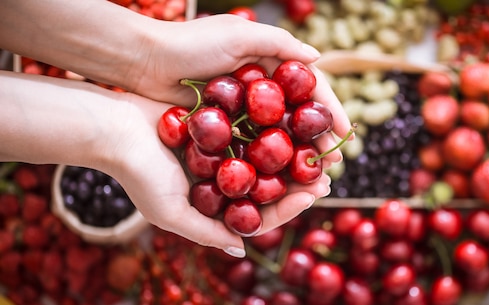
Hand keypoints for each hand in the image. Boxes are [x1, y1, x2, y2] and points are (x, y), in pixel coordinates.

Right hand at [108, 92, 334, 257]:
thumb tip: (241, 252)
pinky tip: (296, 121)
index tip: (310, 197)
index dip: (286, 208)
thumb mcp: (169, 213)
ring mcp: (223, 153)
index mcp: (214, 205)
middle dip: (298, 182)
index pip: (258, 214)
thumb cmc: (138, 174)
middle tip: (328, 175)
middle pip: (269, 186)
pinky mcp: (222, 125)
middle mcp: (222, 181)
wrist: (115, 127)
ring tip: (320, 149)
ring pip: (267, 157)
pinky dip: (274, 127)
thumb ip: (206, 233)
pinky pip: (254, 128)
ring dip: (293, 155)